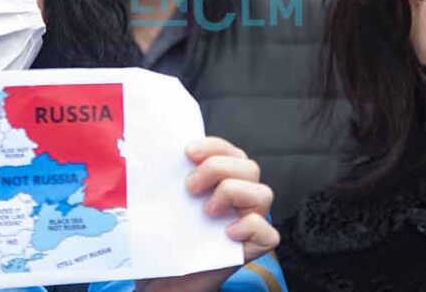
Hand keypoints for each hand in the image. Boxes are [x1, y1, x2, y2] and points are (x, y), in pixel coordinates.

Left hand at [136, 137, 278, 291]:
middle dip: (217, 169)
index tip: (188, 153)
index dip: (213, 146)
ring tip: (207, 211)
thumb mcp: (164, 202)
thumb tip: (157, 158)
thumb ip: (169, 179)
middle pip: (250, 167)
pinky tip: (227, 232)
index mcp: (224, 180)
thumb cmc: (166, 238)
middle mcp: (241, 197)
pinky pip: (268, 233)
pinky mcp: (254, 248)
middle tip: (190, 188)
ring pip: (264, 194)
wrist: (165, 278)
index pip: (230, 151)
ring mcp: (250, 222)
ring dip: (233, 193)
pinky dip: (249, 227)